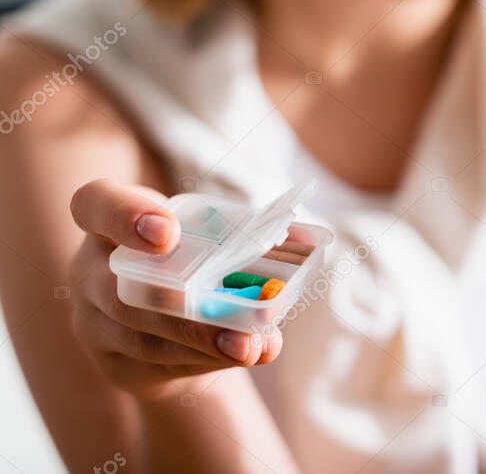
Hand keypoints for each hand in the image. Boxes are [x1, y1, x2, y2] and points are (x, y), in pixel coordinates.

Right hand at [68, 180, 282, 401]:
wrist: (175, 329)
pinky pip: (156, 365)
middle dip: (180, 303)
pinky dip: (205, 360)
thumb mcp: (212, 238)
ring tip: (251, 346)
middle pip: (122, 288)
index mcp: (111, 219)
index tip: (168, 232)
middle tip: (229, 311)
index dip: (125, 215)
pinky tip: (243, 355)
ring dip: (202, 341)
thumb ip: (252, 235)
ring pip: (142, 335)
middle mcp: (92, 268)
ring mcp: (94, 320)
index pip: (95, 204)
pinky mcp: (113, 361)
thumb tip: (309, 239)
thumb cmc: (196, 262)